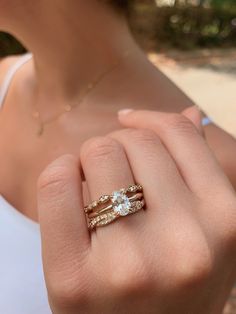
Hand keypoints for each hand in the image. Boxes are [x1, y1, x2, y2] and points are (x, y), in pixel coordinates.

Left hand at [37, 108, 235, 313]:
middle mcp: (185, 243)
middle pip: (132, 141)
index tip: (128, 120)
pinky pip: (57, 181)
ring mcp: (130, 264)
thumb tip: (188, 114)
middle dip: (116, 146)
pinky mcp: (75, 280)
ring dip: (89, 161)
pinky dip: (59, 174)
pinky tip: (68, 193)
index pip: (177, 133)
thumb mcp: (206, 229)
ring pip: (98, 152)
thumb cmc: (176, 281)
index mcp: (224, 222)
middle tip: (113, 173)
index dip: (148, 120)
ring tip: (95, 189)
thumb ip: (198, 168)